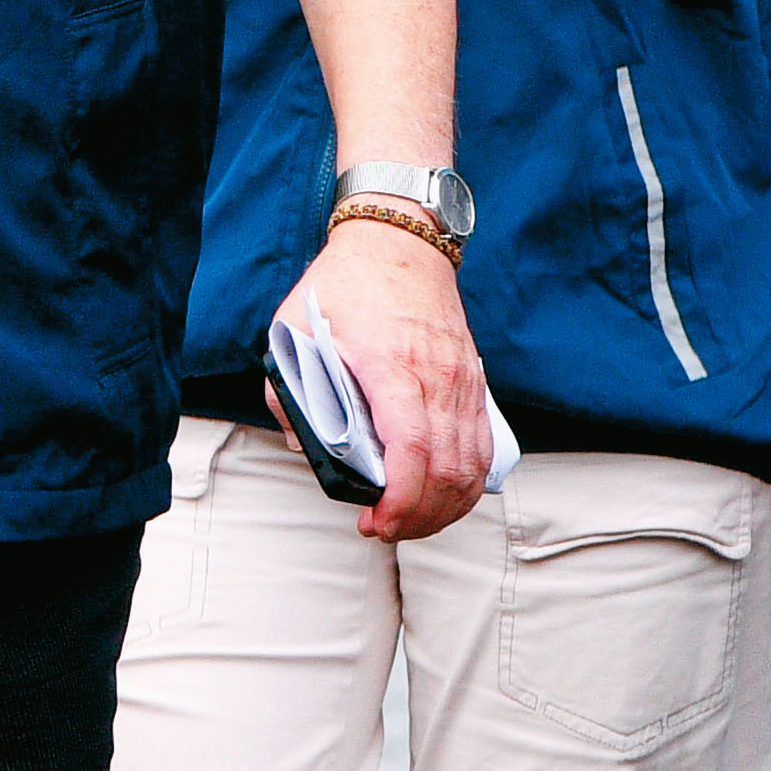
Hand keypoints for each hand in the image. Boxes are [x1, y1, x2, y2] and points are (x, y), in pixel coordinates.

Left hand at [296, 219, 499, 540]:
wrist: (400, 242)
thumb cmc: (344, 286)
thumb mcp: (293, 331)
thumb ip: (288, 393)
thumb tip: (304, 445)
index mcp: (392, 367)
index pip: (413, 450)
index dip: (399, 500)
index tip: (375, 523)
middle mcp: (438, 379)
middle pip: (447, 472)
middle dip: (417, 518)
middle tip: (382, 529)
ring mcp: (463, 382)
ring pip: (471, 467)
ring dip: (444, 508)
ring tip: (408, 521)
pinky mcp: (475, 384)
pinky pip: (481, 447)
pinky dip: (466, 483)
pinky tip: (440, 497)